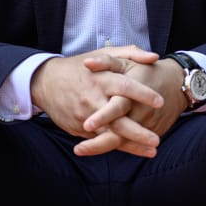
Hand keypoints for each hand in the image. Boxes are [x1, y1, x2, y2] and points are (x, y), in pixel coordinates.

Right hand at [29, 46, 168, 157]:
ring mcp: (85, 116)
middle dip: (137, 131)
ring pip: (110, 134)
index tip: (160, 101)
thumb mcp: (102, 54)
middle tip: (156, 139)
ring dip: (131, 144)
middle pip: (117, 118)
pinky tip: (135, 151)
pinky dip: (117, 146)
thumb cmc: (79, 67)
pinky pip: (100, 140)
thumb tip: (154, 57)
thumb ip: (130, 54)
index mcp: (101, 78)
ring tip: (152, 151)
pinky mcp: (79, 129)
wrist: (45, 83)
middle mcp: (93, 98)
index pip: (125, 87)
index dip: (143, 94)